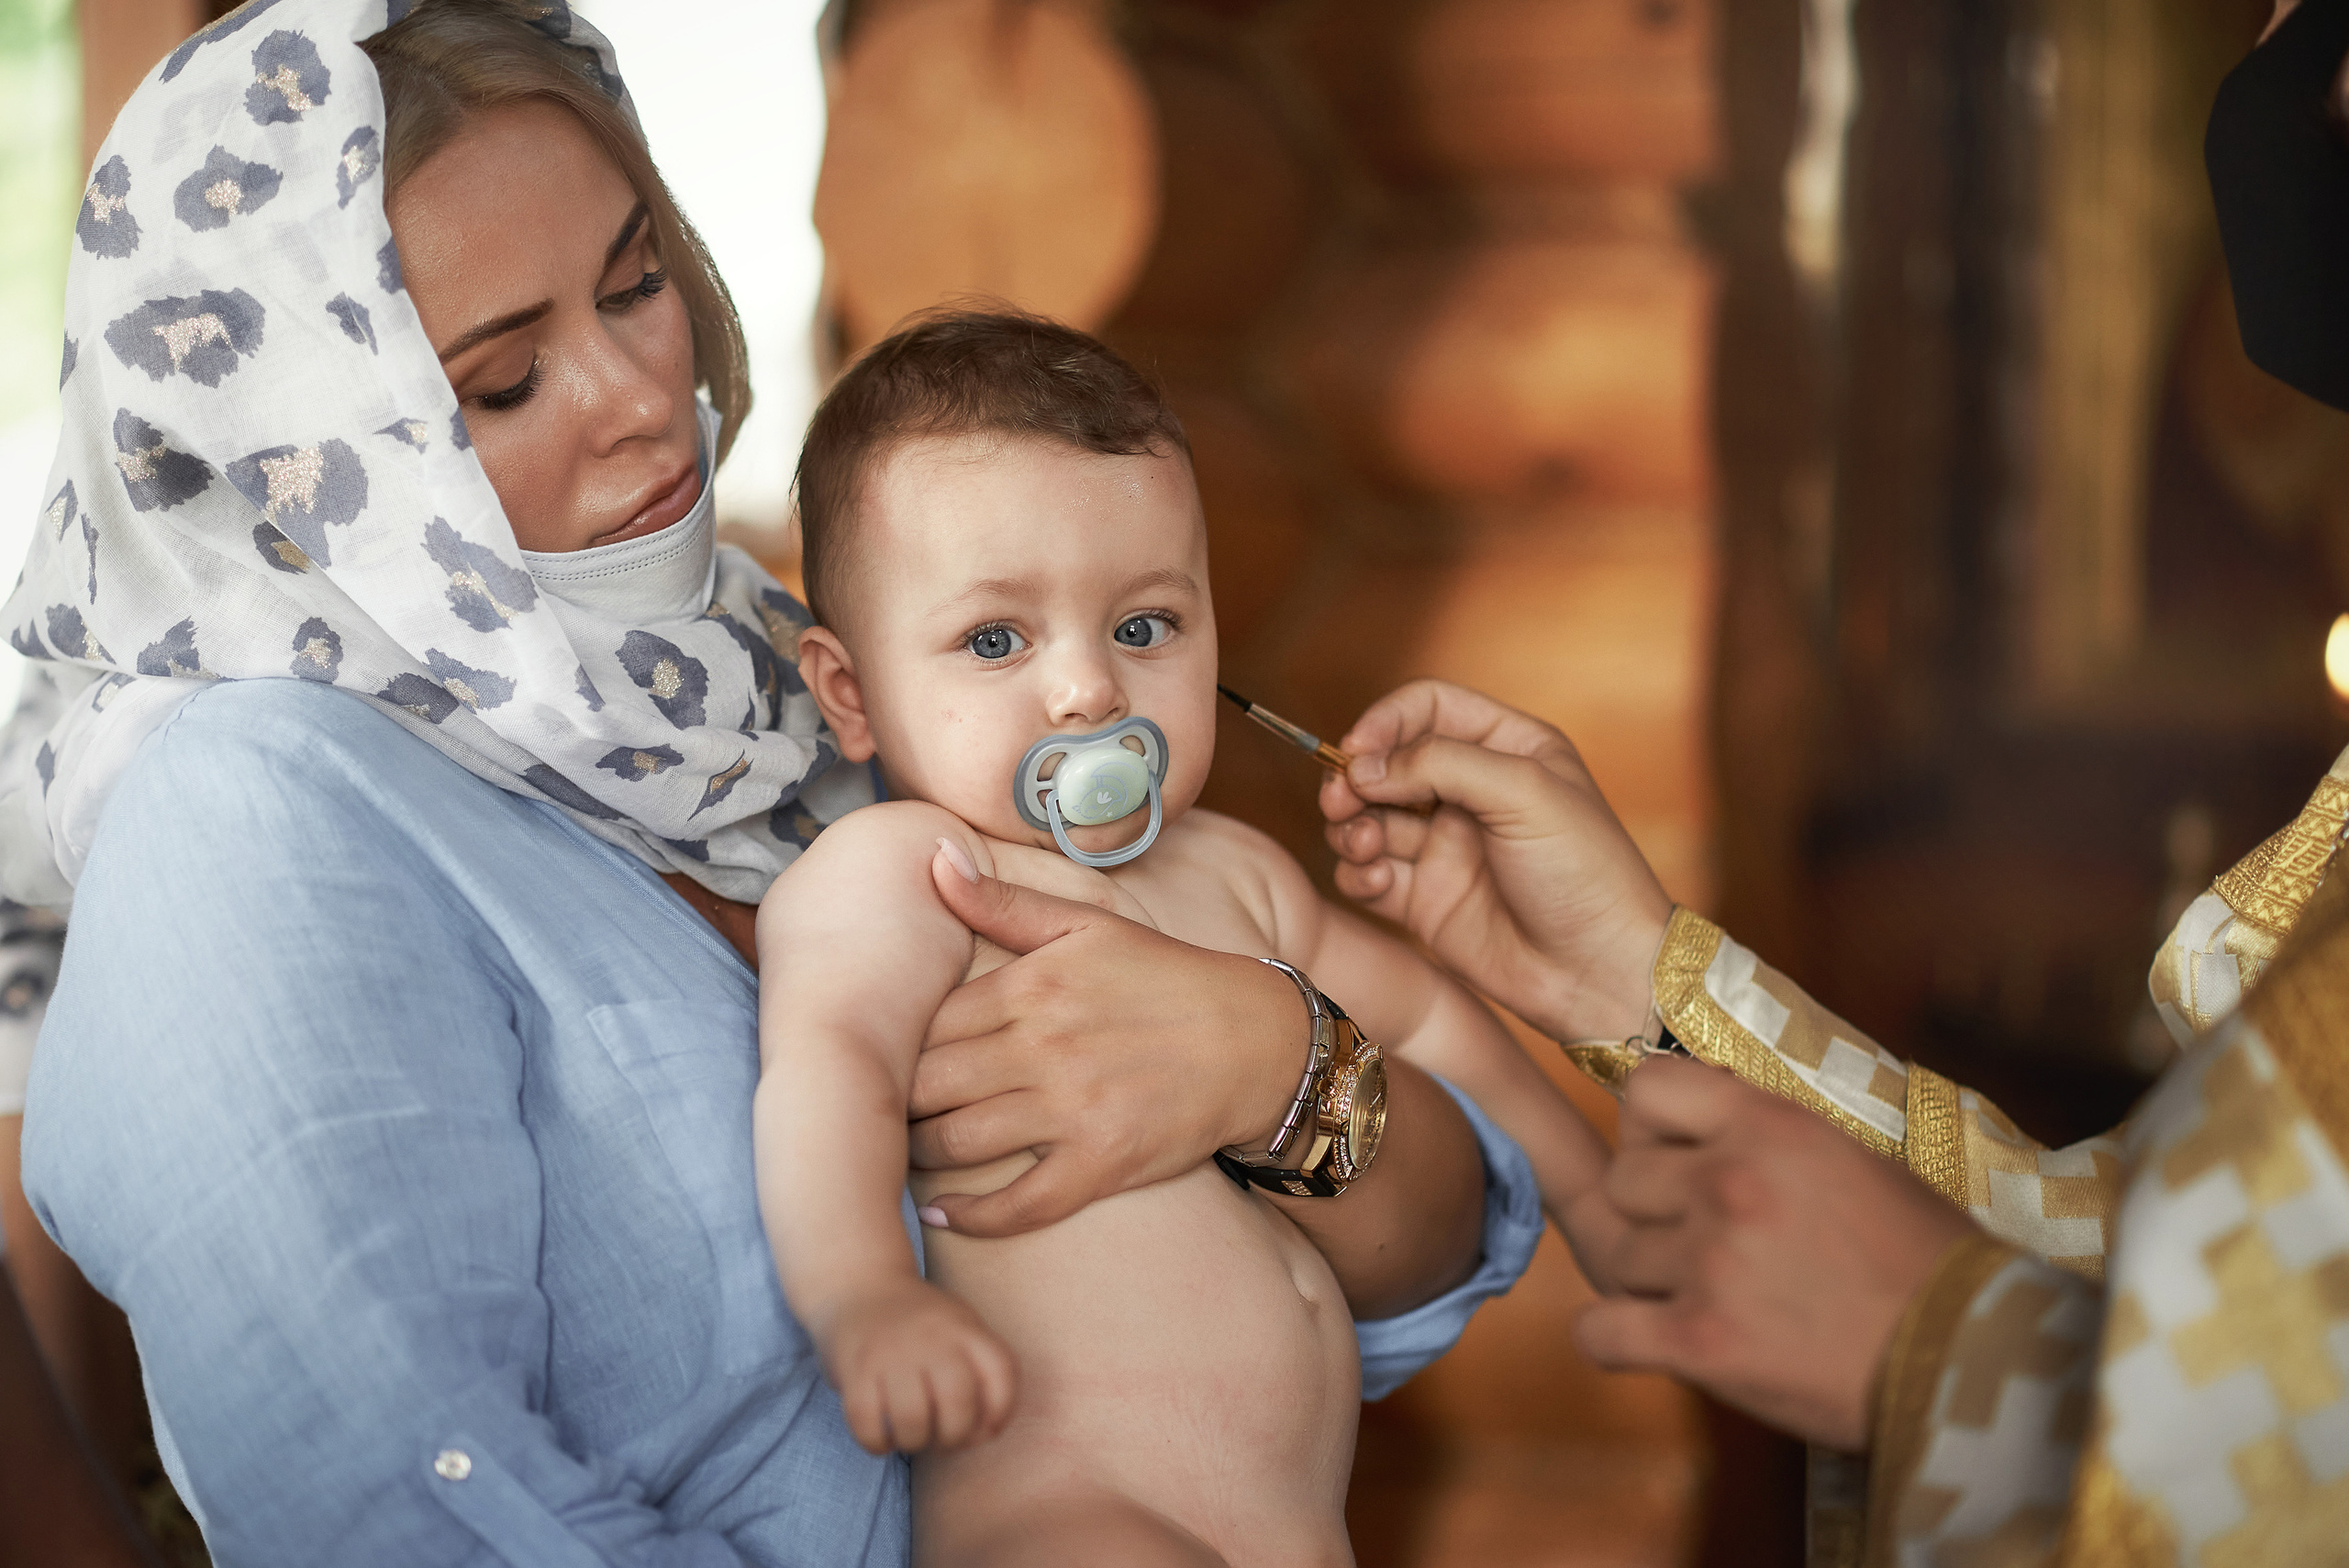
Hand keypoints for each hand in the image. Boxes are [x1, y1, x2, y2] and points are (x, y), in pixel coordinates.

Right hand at [814, 1277, 1016, 1454]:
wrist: (860, 1284)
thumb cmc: (918, 1325)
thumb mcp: (960, 1327)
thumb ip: (980, 1370)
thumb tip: (984, 1432)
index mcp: (965, 1328)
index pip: (1001, 1372)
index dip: (1000, 1413)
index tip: (983, 1428)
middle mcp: (932, 1337)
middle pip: (958, 1404)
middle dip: (953, 1439)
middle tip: (940, 1439)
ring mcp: (892, 1352)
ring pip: (913, 1420)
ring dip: (914, 1443)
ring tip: (910, 1436)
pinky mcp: (855, 1369)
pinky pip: (867, 1424)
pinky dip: (877, 1443)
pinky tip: (880, 1436)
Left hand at [907, 850, 1303, 1237]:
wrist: (1258, 1041)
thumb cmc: (1167, 978)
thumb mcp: (1089, 924)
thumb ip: (1004, 902)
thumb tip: (933, 856)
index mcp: (1032, 986)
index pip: (926, 1022)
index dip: (888, 1044)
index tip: (872, 1059)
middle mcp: (1044, 1046)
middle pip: (927, 1083)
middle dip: (890, 1103)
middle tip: (871, 1114)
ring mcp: (1073, 1108)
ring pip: (958, 1141)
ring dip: (916, 1154)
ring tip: (897, 1156)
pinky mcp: (1103, 1162)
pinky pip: (1020, 1203)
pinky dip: (972, 1215)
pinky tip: (942, 1214)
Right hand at [1320, 679, 1670, 1042]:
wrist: (1598, 971)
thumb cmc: (1585, 872)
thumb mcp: (1525, 792)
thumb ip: (1440, 763)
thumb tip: (1363, 765)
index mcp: (1507, 748)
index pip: (1427, 708)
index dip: (1385, 721)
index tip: (1356, 750)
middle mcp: (1470, 792)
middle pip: (1386, 762)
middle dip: (1355, 778)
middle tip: (1340, 800)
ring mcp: (1444, 846)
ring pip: (1367, 818)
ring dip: (1352, 826)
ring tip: (1365, 846)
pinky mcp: (1424, 899)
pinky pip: (1367, 874)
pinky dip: (1358, 873)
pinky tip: (1379, 883)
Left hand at [1565, 1058, 1974, 1449]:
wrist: (1970, 1357)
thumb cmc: (1926, 1260)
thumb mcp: (1852, 1159)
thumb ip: (1769, 1136)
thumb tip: (1703, 1123)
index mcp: (1770, 1125)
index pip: (1647, 1089)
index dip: (1651, 1128)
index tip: (1676, 1157)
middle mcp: (1728, 1182)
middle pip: (1622, 1179)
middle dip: (1653, 1214)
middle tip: (1703, 1244)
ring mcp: (1709, 1262)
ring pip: (1616, 1259)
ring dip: (1651, 1284)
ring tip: (1714, 1300)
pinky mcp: (1699, 1342)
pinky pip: (1598, 1332)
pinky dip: (1616, 1343)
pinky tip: (1657, 1343)